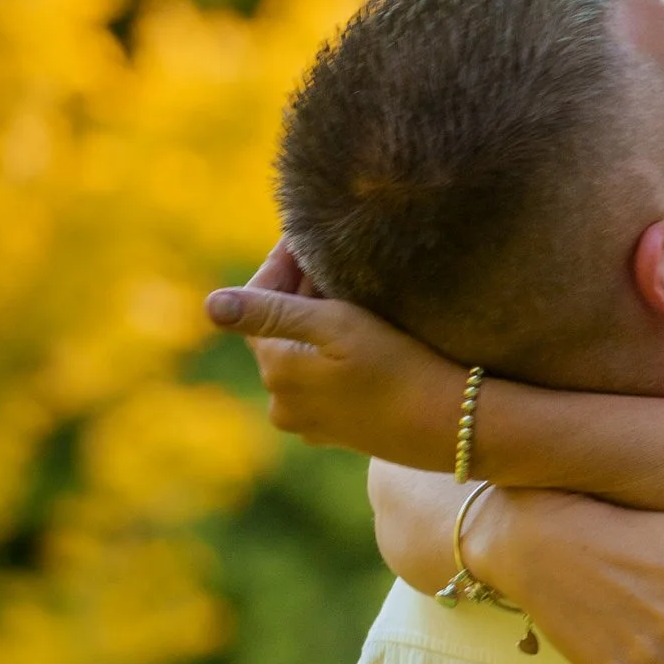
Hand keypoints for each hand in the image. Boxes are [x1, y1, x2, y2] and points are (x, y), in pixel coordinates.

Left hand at [206, 248, 466, 465]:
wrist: (453, 426)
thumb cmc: (398, 366)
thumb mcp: (335, 325)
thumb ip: (269, 312)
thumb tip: (210, 305)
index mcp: (275, 367)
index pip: (259, 298)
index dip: (284, 262)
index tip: (307, 231)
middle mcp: (281, 399)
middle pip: (281, 327)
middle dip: (302, 291)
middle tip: (336, 255)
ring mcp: (308, 420)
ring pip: (302, 353)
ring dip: (319, 323)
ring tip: (353, 293)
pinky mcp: (337, 433)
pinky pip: (323, 381)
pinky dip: (334, 356)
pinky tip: (364, 339)